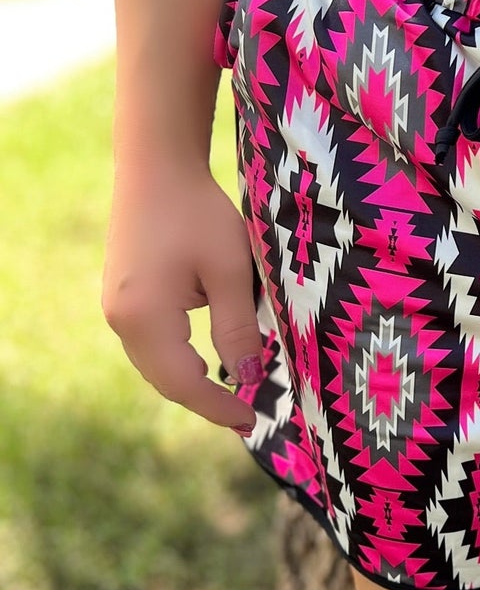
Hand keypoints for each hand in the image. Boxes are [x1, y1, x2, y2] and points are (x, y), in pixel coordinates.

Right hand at [102, 164, 266, 434]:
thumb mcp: (230, 271)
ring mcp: (116, 309)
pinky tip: (209, 364)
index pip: (184, 383)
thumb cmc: (199, 213)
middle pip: (164, 380)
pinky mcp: (123, 298)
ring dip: (192, 383)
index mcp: (145, 316)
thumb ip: (238, 328)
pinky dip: (179, 361)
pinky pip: (151, 346)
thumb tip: (250, 378)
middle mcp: (121, 320)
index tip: (254, 420)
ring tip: (234, 395)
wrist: (157, 169)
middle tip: (249, 414)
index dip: (218, 407)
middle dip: (205, 401)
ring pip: (156, 365)